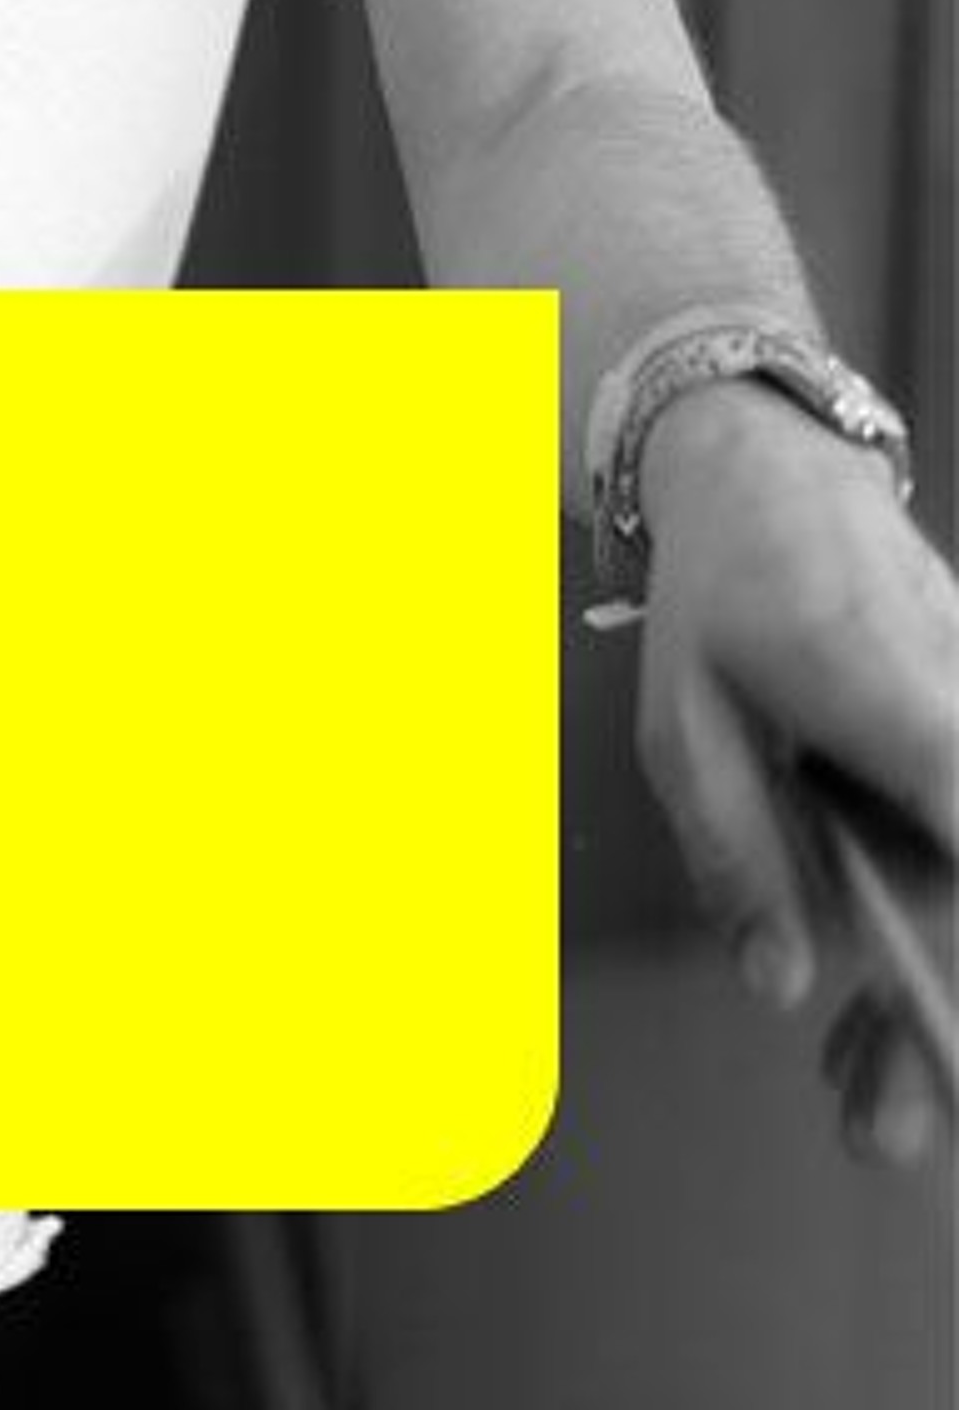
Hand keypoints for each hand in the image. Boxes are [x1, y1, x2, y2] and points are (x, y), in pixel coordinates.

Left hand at [635, 381, 958, 1163]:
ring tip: (867, 1108)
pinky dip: (930, 945)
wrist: (776, 485)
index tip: (933, 1012)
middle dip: (937, 1027)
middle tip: (877, 1131)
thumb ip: (733, 849)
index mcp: (897, 701)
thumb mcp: (684, 718)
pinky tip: (875, 1020)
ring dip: (930, 1005)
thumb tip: (778, 980)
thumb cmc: (722, 594)